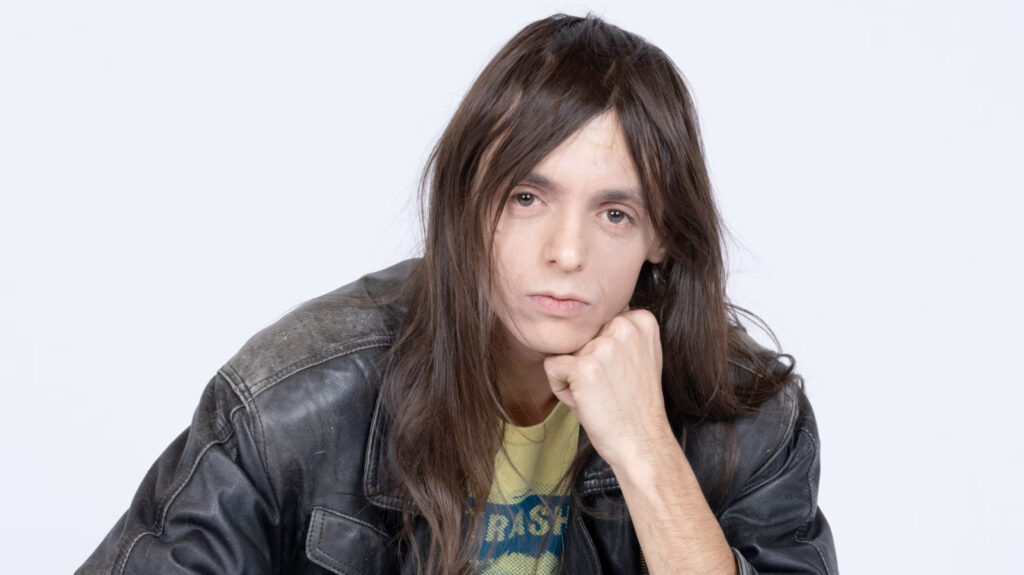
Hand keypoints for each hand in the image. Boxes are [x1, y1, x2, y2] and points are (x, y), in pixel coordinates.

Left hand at [543, 307, 672, 470]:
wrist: (642, 442)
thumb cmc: (635, 404)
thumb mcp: (638, 356)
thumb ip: (618, 332)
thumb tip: (579, 313)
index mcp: (641, 319)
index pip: (597, 322)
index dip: (601, 351)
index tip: (620, 374)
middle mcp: (624, 325)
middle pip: (580, 334)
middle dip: (584, 360)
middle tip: (607, 386)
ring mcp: (604, 345)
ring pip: (565, 350)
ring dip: (573, 374)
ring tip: (598, 394)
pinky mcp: (583, 366)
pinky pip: (551, 367)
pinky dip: (561, 388)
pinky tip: (586, 401)